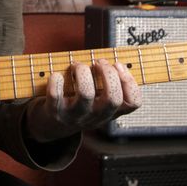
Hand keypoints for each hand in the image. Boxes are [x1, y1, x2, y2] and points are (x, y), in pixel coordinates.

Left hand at [24, 59, 141, 142]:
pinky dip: (56, 81)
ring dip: (82, 72)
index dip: (130, 82)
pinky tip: (57, 75)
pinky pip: (56, 96)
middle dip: (108, 74)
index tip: (119, 66)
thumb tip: (108, 60)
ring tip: (78, 66)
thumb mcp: (98, 98)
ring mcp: (76, 116)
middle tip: (99, 62)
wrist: (53, 125)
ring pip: (86, 94)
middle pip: (112, 98)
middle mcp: (96, 116)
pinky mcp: (55, 112)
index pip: (133, 103)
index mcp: (110, 111)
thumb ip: (106, 82)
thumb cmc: (78, 103)